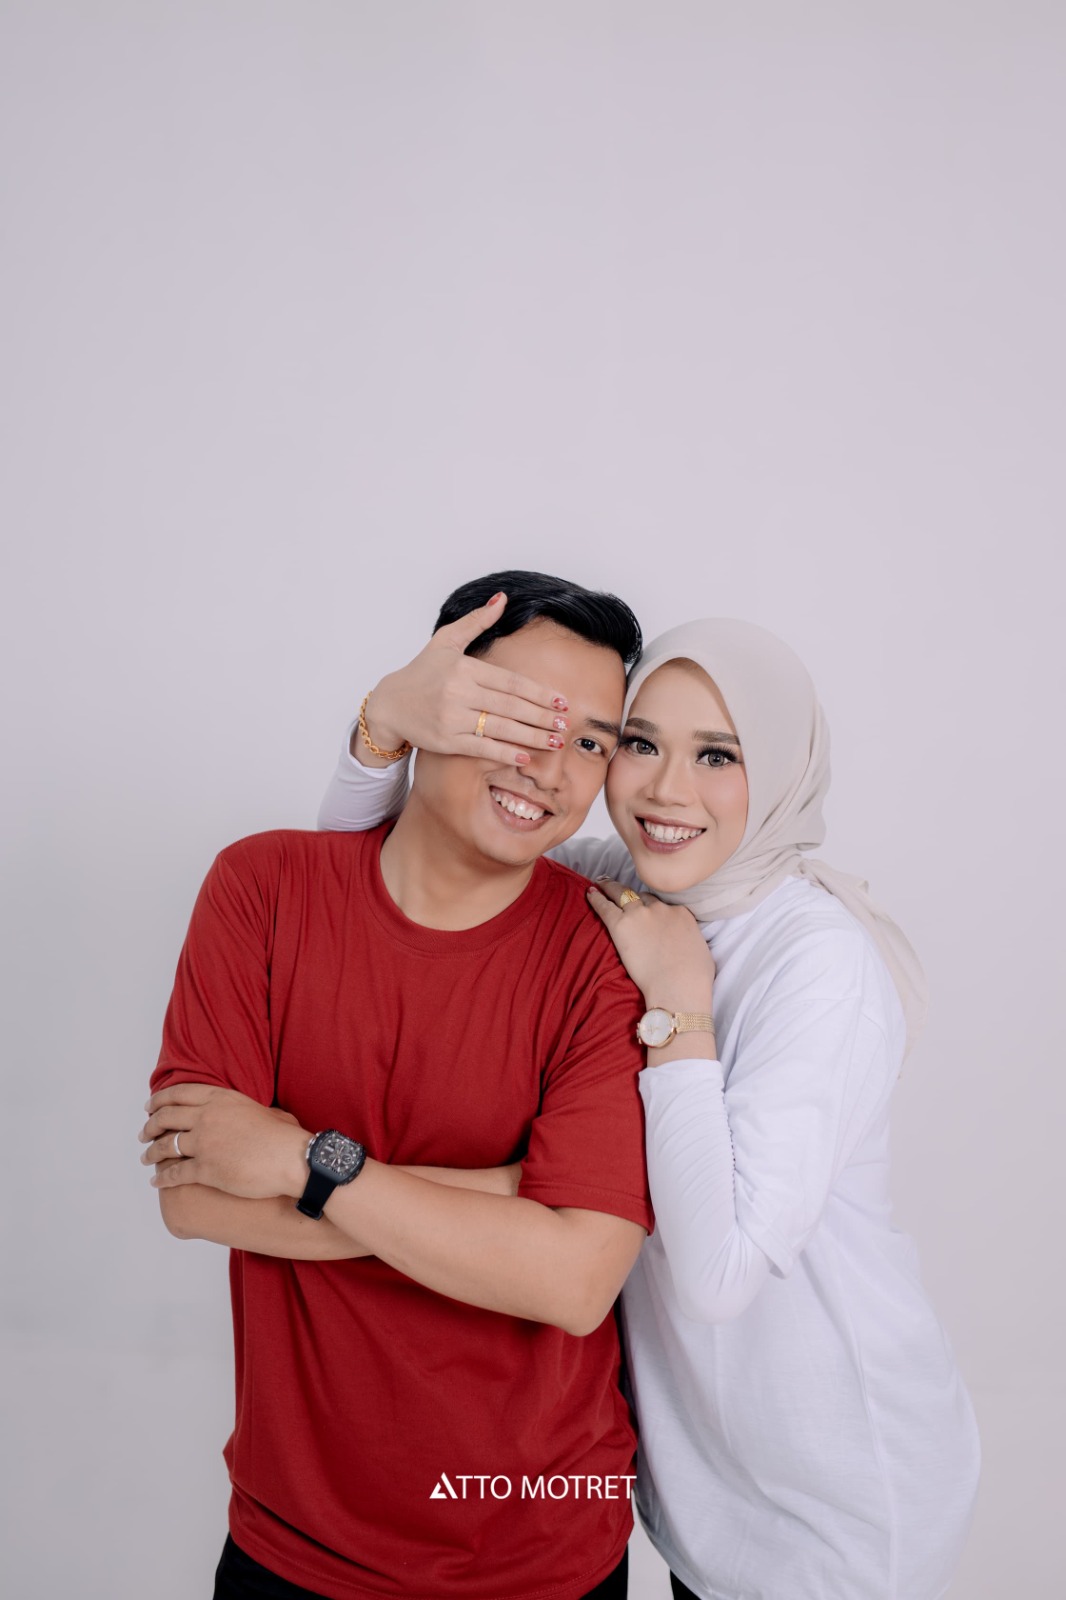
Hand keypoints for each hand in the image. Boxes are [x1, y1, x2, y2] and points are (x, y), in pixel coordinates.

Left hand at [140, 1085, 309, 1199]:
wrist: (293, 1159)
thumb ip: (239, 1108)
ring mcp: (205, 1143)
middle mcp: (207, 1117)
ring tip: (146, 1158)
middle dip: (151, 1126)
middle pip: (167, 1117)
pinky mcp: (206, 1169)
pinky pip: (175, 1173)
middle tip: (144, 1133)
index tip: (150, 1107)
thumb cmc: (283, 1137)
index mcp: (221, 1099)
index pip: (179, 1094)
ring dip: (151, 1153)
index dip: (160, 1100)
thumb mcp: (259, 1109)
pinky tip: (156, 1181)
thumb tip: (236, 1112)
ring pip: (166, 1146)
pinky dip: (162, 1178)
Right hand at [356, 592, 570, 767]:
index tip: (561, 701)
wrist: (389, 705)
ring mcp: (451, 719)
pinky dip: (505, 754)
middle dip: (542, 716)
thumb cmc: (422, 671)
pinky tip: (525, 758)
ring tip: (555, 741)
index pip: (510, 682)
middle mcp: (458, 693)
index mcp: (464, 668)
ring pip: (500, 729)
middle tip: (566, 723)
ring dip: (532, 737)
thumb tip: (503, 598)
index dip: (539, 693)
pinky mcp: (445, 741)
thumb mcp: (445, 641)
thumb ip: (476, 621)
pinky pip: (482, 748)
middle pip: (510, 706)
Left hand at [587, 879, 715, 1011]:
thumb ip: (691, 939)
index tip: (644, 906)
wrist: (678, 985)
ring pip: (622, 893)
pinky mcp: (621, 924)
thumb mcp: (702, 950)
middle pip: (641, 895)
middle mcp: (660, 908)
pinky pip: (605, 906)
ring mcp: (640, 914)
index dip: (652, 906)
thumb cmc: (694, 977)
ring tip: (600, 883)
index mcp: (680, 913)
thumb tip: (687, 944)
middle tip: (618, 885)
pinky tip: (589, 893)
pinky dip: (596, 898)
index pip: (662, 904)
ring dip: (611, 888)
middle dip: (630, 891)